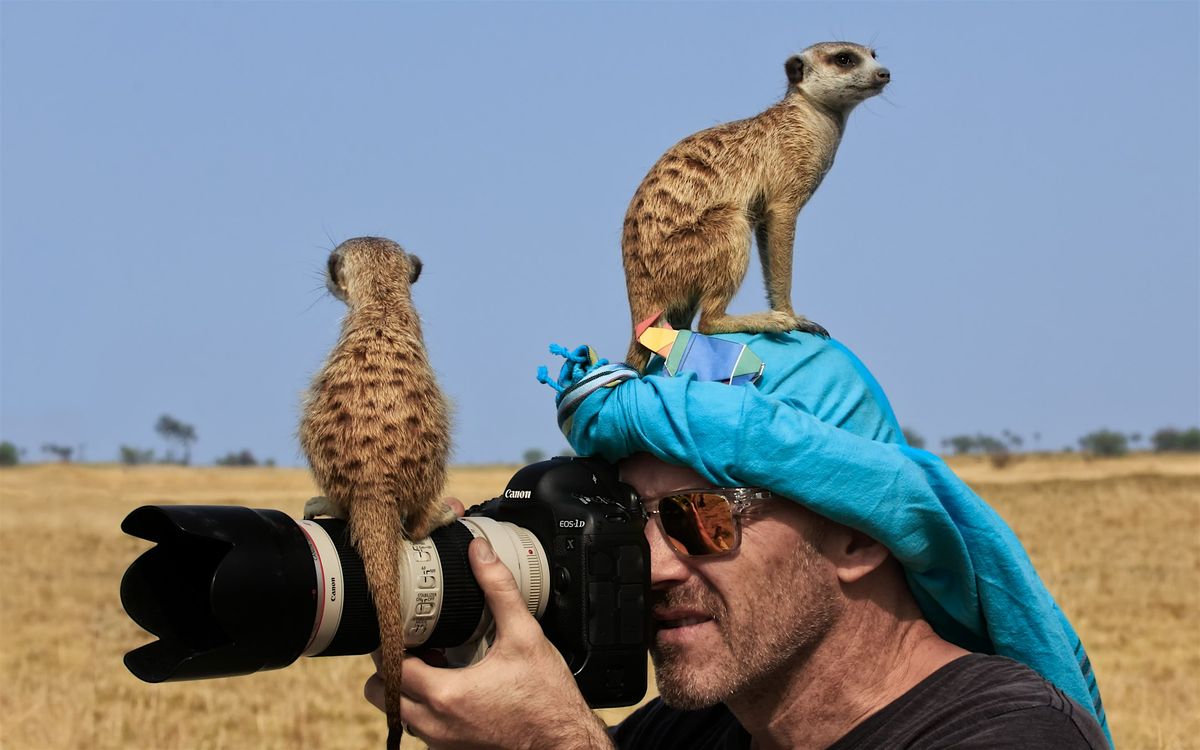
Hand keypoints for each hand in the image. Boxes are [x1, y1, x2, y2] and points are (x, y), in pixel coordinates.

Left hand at [364, 499, 611, 748]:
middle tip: (416, 646)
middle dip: (390, 667)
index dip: (388, 642)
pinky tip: (453, 688)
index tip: (399, 626)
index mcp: (446, 694)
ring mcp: (442, 742)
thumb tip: (480, 553)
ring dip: (407, 689)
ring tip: (436, 665)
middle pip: (381, 694)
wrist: (565, 742)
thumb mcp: (525, 635)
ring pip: (399, 713)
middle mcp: (436, 724)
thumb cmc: (547, 697)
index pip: (389, 665)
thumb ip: (499, 589)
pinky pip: (420, 729)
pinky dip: (425, 709)